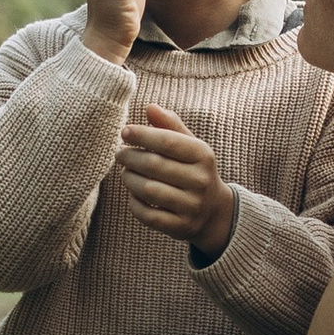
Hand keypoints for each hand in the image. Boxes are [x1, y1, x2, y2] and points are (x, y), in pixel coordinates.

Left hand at [118, 102, 234, 255]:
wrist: (213, 211)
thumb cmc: (193, 170)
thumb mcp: (189, 145)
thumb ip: (170, 125)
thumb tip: (150, 107)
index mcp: (204, 156)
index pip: (168, 141)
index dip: (142, 135)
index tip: (125, 132)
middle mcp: (201, 181)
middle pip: (155, 165)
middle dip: (130, 157)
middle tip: (120, 153)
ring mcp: (192, 207)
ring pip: (149, 190)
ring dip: (130, 179)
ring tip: (126, 172)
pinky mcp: (181, 227)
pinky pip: (148, 215)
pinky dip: (134, 203)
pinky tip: (133, 193)